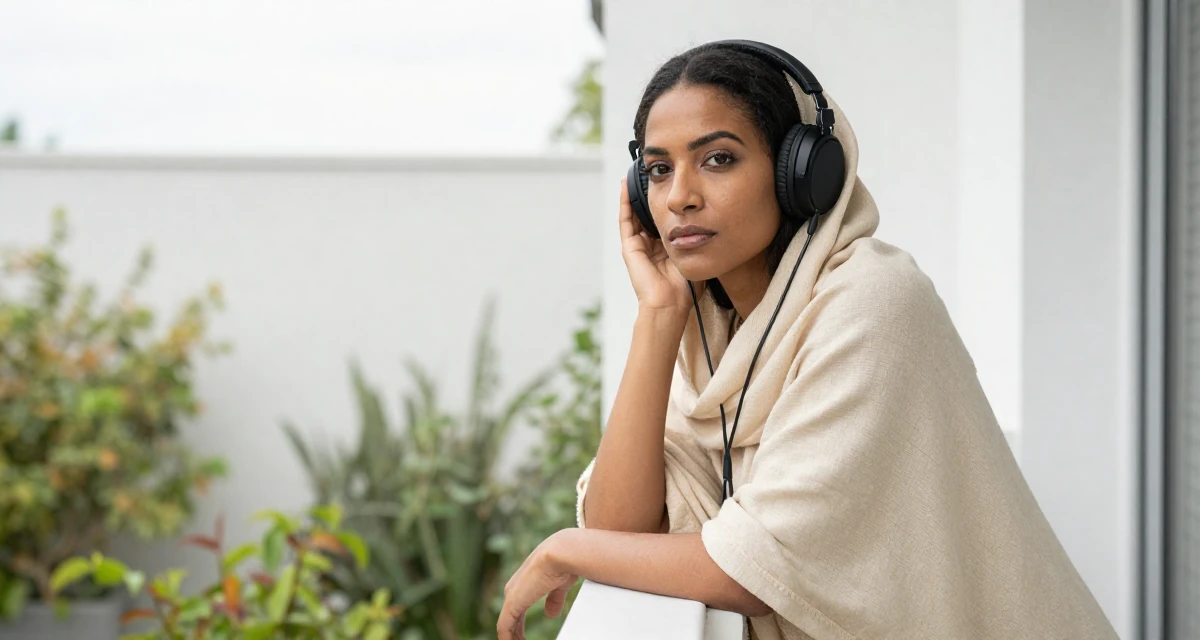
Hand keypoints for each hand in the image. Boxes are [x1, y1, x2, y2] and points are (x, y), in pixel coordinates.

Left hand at [497, 530, 579, 639]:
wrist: (562, 553)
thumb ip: (554, 599)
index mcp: (524, 584)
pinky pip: (505, 628)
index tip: (523, 638)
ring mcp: (511, 596)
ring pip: (506, 626)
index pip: (516, 610)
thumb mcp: (560, 586)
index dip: (519, 626)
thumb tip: (550, 614)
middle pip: (509, 619)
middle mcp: (514, 590)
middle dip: (515, 635)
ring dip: (512, 639)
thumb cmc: (564, 563)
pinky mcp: (512, 603)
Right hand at [619, 177, 698, 314]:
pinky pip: (626, 220)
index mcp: (667, 248)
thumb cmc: (687, 287)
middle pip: (649, 214)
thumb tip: (715, 220)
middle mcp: (652, 245)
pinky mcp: (629, 247)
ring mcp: (639, 246)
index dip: (668, 203)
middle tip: (653, 172)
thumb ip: (701, 238)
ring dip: (634, 194)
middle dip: (650, 194)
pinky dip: (625, 202)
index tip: (672, 183)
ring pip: (635, 213)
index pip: (666, 219)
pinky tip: (626, 185)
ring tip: (635, 172)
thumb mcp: (698, 254)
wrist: (671, 303)